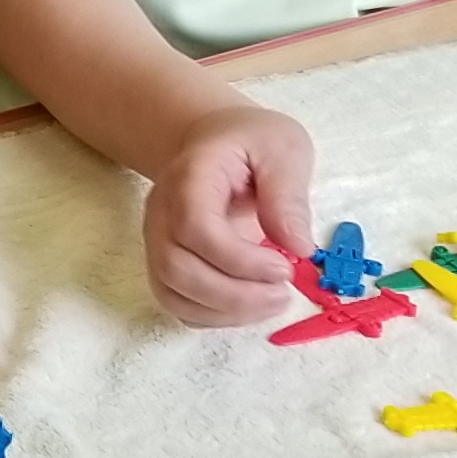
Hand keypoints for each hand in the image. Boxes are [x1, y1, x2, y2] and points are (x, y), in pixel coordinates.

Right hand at [144, 105, 314, 325]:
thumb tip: (299, 248)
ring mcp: (157, 240)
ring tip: (272, 302)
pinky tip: (250, 306)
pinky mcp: (166, 263)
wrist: (212, 141)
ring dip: (224, 311)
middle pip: (176, 268)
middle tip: (283, 294)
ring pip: (171, 292)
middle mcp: (161, 212)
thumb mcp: (283, 149)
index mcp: (190, 177)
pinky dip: (213, 316)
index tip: (284, 268)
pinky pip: (177, 303)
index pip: (195, 227)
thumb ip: (289, 195)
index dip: (238, 259)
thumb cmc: (251, 142)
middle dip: (233, 294)